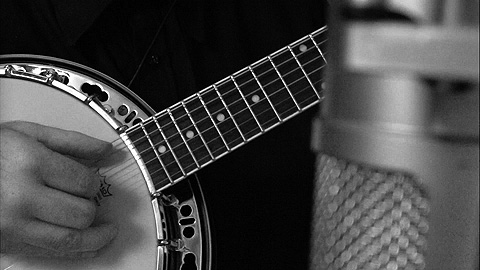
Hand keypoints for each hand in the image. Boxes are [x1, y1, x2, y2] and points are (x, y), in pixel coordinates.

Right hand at [0, 121, 117, 257]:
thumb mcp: (29, 134)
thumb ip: (73, 142)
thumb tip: (107, 151)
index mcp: (30, 164)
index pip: (85, 183)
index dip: (94, 183)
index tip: (91, 182)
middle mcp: (21, 197)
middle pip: (81, 214)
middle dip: (91, 207)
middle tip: (88, 201)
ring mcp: (12, 224)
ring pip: (70, 240)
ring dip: (95, 236)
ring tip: (106, 231)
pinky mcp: (7, 243)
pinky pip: (50, 253)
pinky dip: (78, 251)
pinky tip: (90, 244)